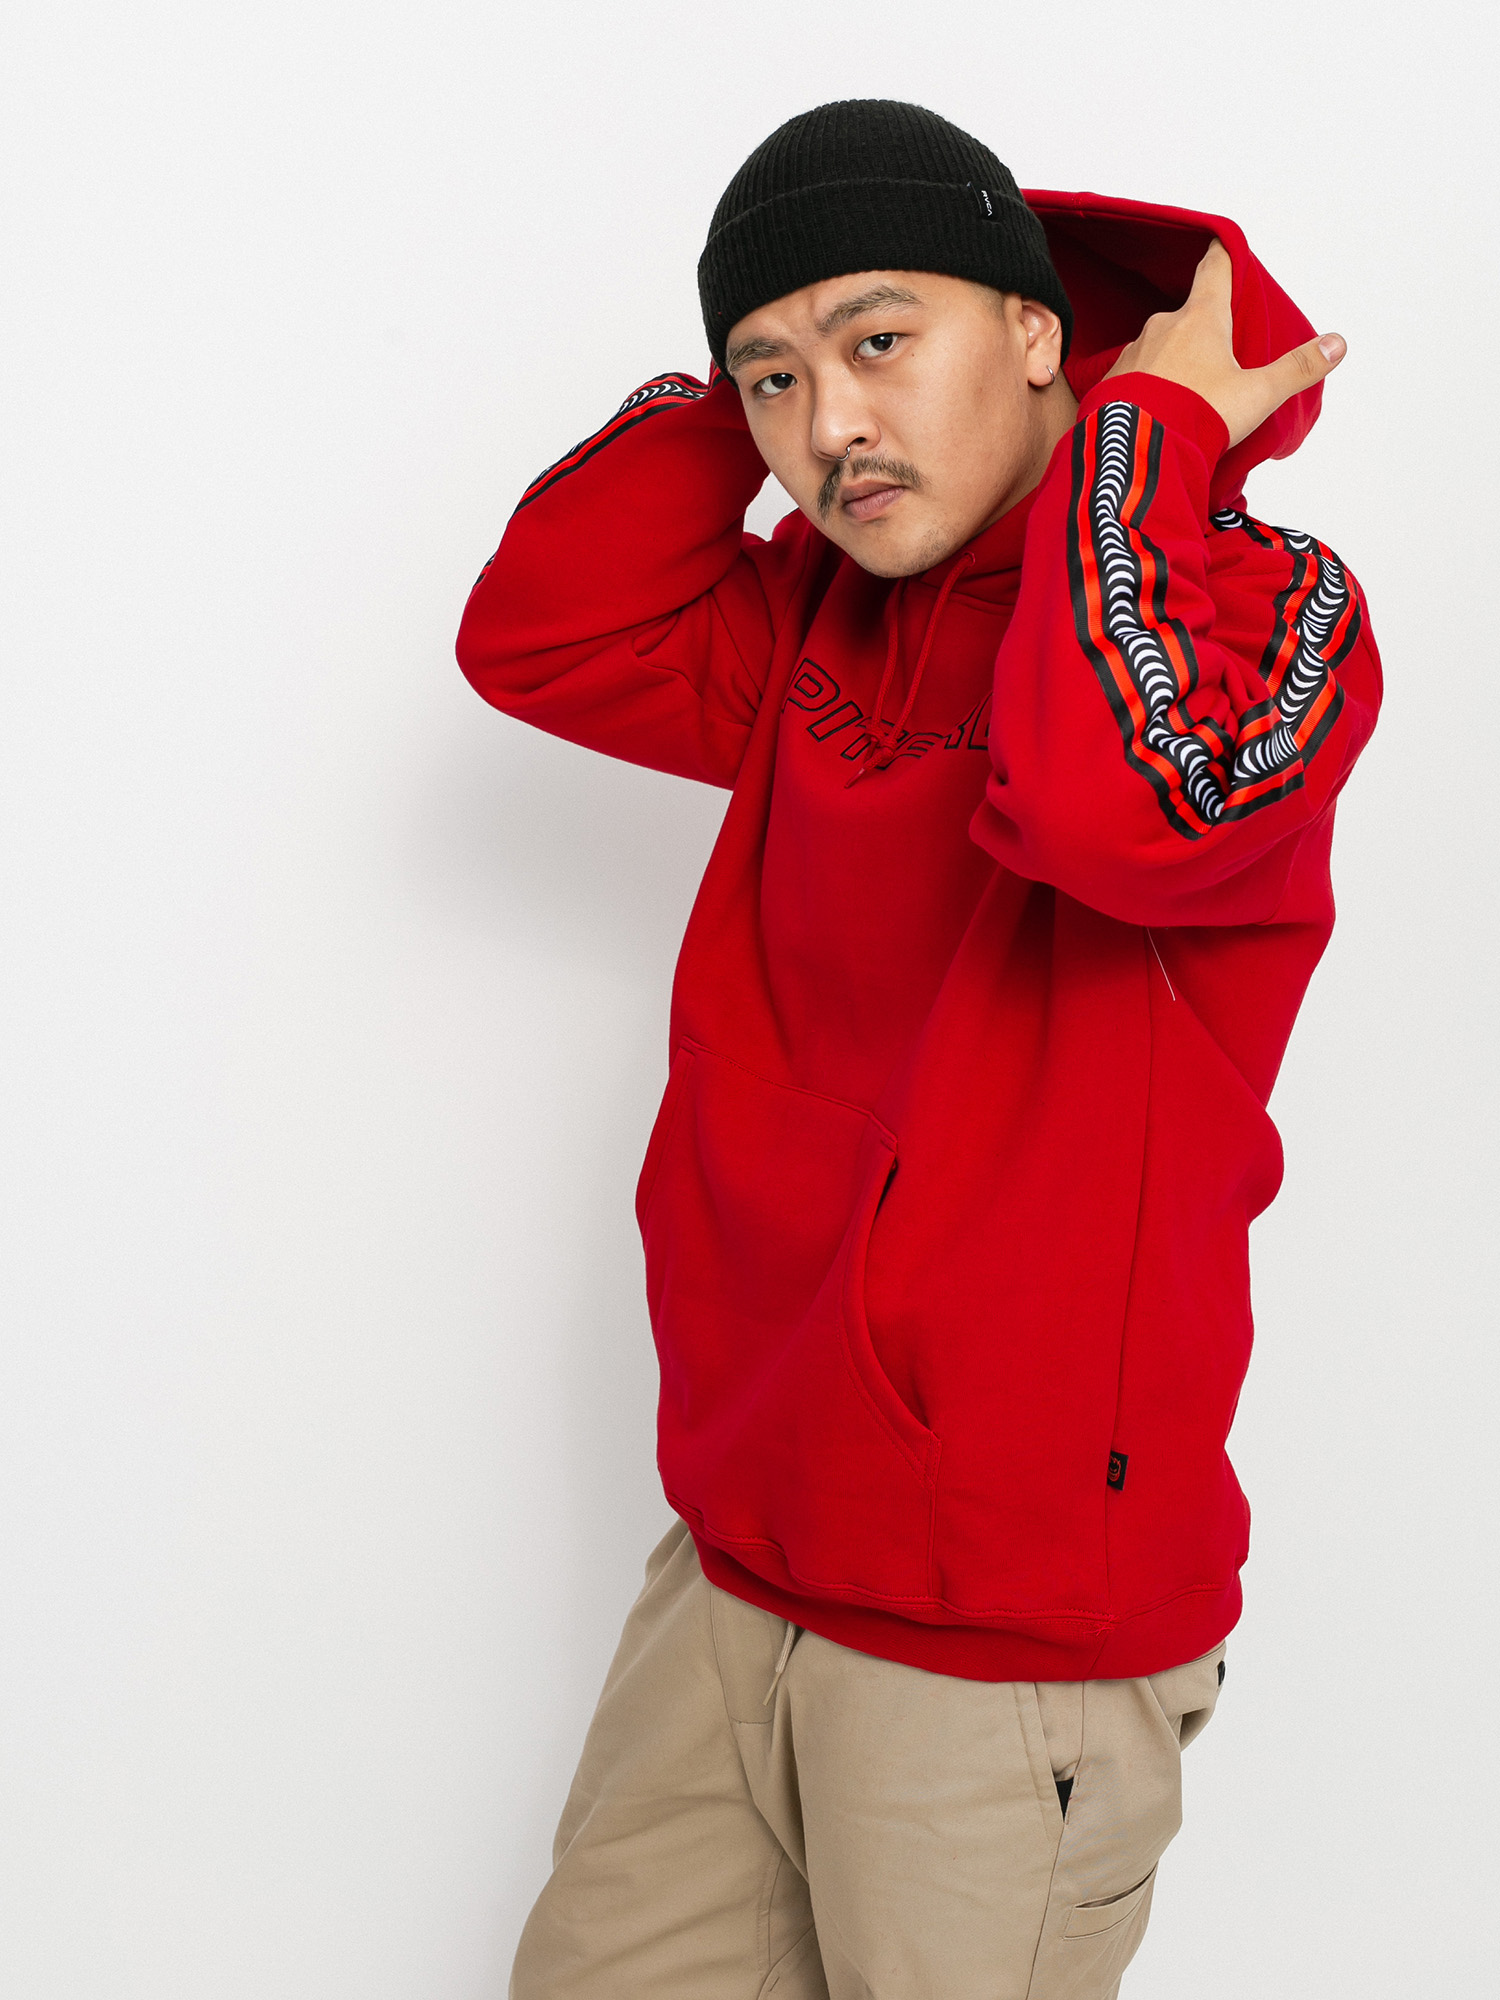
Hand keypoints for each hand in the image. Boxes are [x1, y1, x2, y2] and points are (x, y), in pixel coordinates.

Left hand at [1104, 240, 1344, 447]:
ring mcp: (1133, 351)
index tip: (1223, 244)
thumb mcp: (1257, 394)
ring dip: (1173, 358)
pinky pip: (1135, 373)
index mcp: (1201, 317)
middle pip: (1188, 313)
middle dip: (1203, 325)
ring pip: (1160, 345)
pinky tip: (1156, 405)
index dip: (1223, 255)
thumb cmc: (1199, 415)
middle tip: (1218, 348)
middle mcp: (1164, 325)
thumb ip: (1297, 369)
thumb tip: (1337, 344)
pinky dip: (1148, 382)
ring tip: (1188, 389)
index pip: (1214, 269)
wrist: (1135, 450)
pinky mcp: (1111, 380)